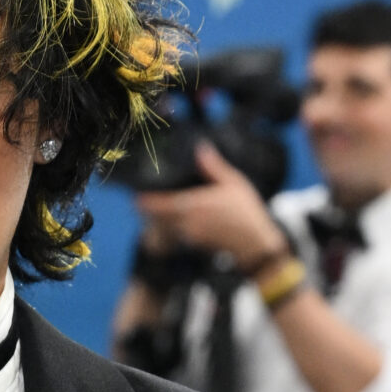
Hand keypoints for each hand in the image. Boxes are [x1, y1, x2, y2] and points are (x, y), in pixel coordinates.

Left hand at [134, 139, 286, 268]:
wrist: (255, 243)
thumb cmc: (246, 211)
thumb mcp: (233, 183)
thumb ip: (213, 166)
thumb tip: (200, 148)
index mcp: (193, 205)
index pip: (160, 205)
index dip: (145, 202)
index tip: (136, 197)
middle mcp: (187, 222)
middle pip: (159, 217)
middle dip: (151, 210)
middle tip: (144, 200)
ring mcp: (190, 235)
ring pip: (167, 226)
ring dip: (162, 219)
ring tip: (159, 208)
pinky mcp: (195, 243)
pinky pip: (178, 233)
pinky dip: (175, 226)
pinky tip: (181, 218)